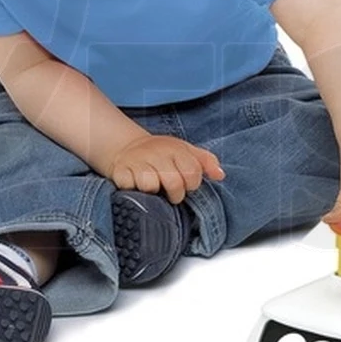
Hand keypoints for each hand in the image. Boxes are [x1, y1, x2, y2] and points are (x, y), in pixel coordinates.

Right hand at [107, 133, 224, 203]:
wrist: (129, 147)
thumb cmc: (163, 155)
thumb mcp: (186, 152)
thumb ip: (206, 162)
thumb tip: (220, 175)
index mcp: (176, 149)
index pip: (192, 172)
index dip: (192, 184)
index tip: (187, 186)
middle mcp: (156, 153)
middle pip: (173, 182)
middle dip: (175, 194)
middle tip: (171, 194)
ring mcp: (137, 161)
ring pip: (150, 185)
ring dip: (153, 192)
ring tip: (153, 189)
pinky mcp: (120, 170)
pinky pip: (129, 186)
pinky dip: (133, 190)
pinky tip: (136, 186)